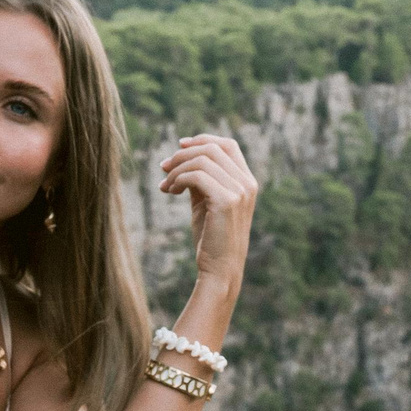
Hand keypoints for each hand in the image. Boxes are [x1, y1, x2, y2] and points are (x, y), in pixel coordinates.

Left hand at [160, 135, 257, 293]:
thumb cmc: (211, 238)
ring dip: (177, 168)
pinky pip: (196, 175)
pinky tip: (170, 191)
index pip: (228, 145)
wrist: (220, 270)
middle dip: (182, 154)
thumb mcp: (205, 202)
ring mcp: (239, 192)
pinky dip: (178, 178)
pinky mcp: (226, 201)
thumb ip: (200, 179)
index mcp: (247, 182)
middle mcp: (247, 184)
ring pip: (202, 160)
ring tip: (165, 185)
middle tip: (163, 168)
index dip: (203, 140)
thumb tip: (180, 157)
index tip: (179, 145)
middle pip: (212, 148)